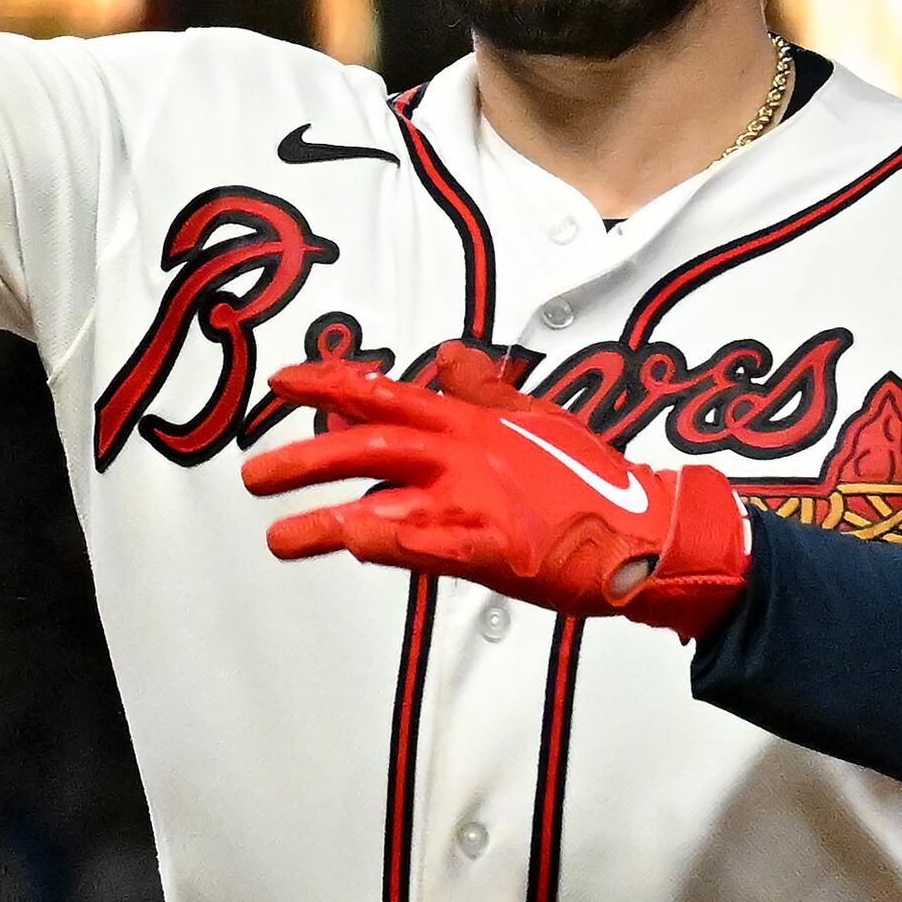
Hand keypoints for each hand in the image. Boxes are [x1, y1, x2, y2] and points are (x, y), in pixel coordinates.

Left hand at [241, 345, 753, 639]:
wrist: (647, 532)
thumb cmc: (594, 482)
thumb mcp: (537, 418)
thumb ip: (484, 390)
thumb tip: (445, 356)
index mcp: (473, 421)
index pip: (388, 393)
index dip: (332, 384)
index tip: (286, 383)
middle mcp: (466, 452)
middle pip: (369, 445)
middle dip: (305, 458)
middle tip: (254, 473)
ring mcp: (476, 497)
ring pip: (383, 497)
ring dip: (324, 517)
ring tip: (278, 538)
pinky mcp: (491, 546)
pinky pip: (425, 543)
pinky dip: (385, 541)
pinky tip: (350, 546)